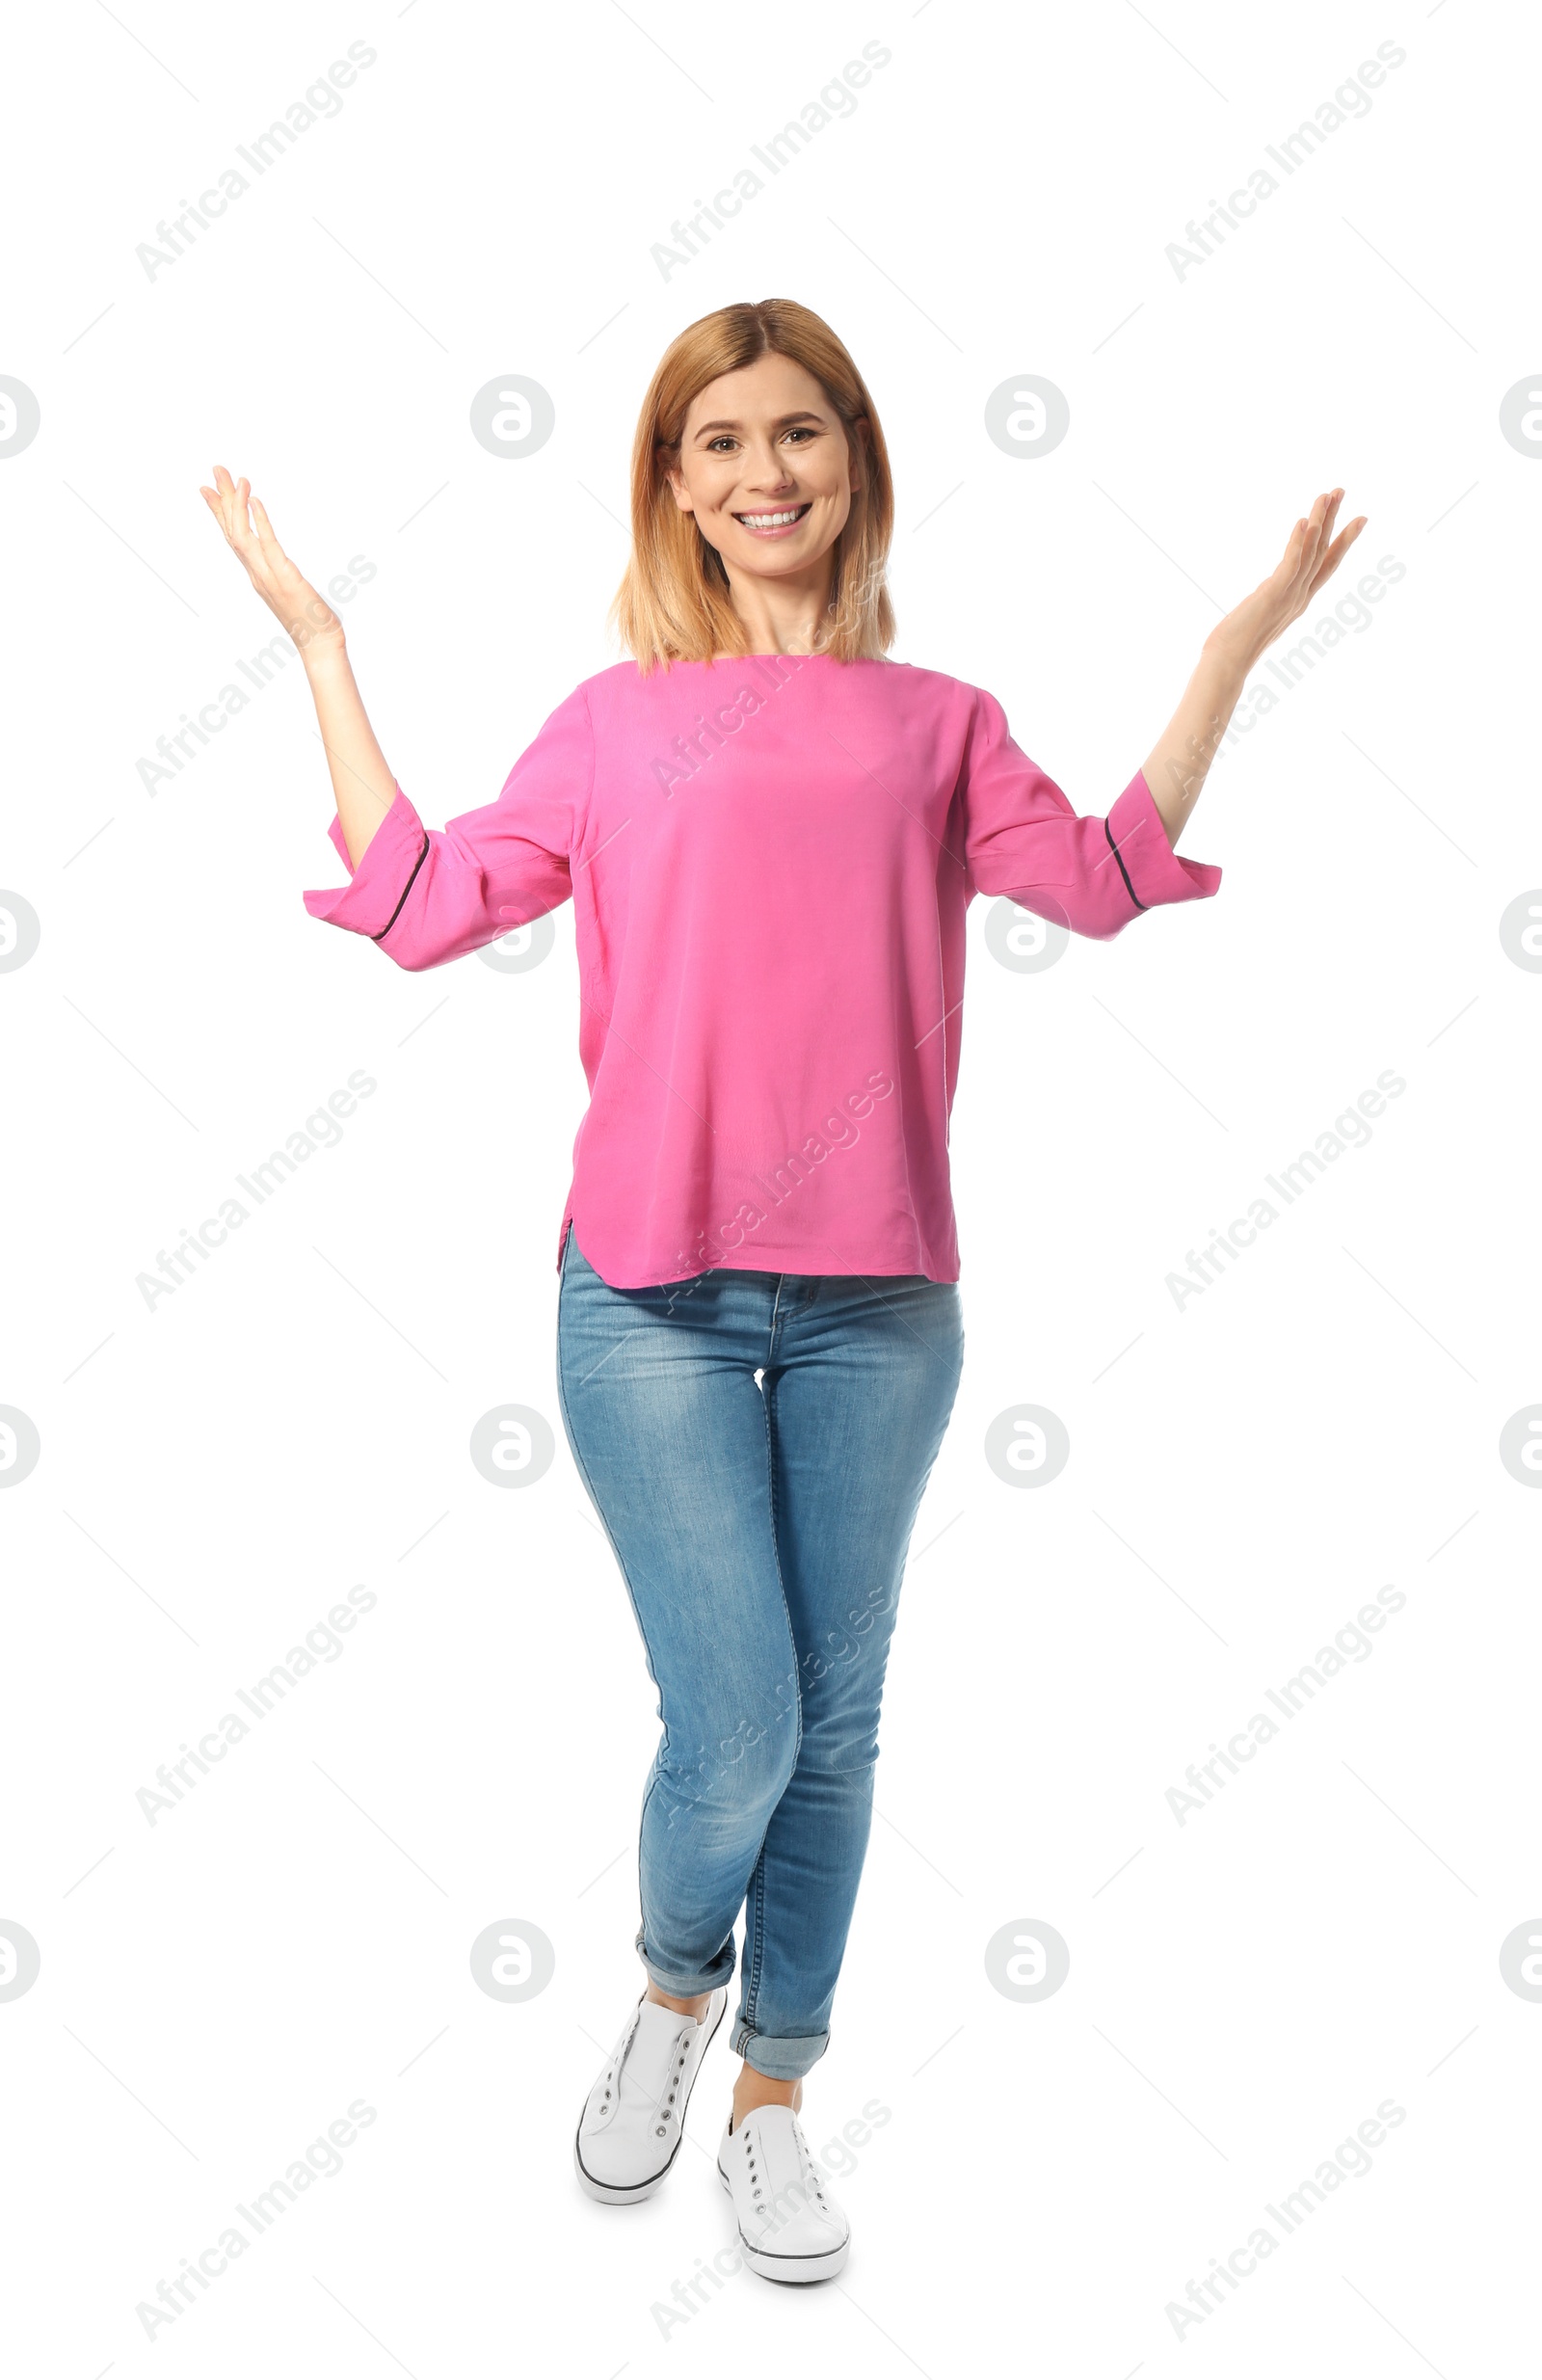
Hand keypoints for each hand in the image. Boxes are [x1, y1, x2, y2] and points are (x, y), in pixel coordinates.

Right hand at [198, 463, 344, 659]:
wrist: (319, 645)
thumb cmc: (310, 621)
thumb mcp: (289, 590)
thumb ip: (280, 573)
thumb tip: (281, 563)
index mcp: (256, 574)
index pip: (233, 537)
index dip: (219, 512)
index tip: (208, 489)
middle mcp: (256, 572)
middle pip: (231, 529)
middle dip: (222, 499)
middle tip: (216, 469)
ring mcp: (267, 575)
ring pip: (241, 534)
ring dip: (236, 504)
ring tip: (234, 477)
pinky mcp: (283, 577)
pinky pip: (268, 543)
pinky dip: (260, 520)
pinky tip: (255, 499)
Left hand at [1206, 488, 1367, 669]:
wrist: (1227, 666)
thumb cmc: (1235, 647)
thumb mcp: (1260, 617)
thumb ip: (1269, 602)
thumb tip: (1265, 597)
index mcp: (1298, 601)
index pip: (1326, 565)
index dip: (1342, 541)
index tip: (1358, 518)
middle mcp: (1299, 597)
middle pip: (1323, 552)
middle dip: (1334, 521)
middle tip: (1341, 491)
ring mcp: (1289, 597)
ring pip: (1311, 553)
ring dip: (1319, 522)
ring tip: (1326, 495)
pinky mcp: (1272, 596)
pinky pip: (1290, 565)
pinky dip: (1298, 543)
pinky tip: (1302, 522)